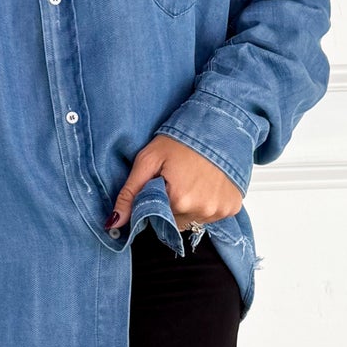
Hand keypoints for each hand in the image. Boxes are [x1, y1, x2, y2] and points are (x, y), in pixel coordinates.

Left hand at [105, 135, 243, 231]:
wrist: (219, 124)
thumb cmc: (182, 139)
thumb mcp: (148, 160)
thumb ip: (129, 193)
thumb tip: (114, 222)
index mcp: (178, 200)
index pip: (156, 220)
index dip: (155, 203)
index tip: (160, 186)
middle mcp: (201, 209)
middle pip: (175, 222)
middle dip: (172, 205)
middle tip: (176, 179)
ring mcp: (219, 210)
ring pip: (193, 219)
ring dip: (190, 206)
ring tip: (192, 180)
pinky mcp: (232, 207)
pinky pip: (212, 215)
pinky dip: (207, 203)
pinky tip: (206, 184)